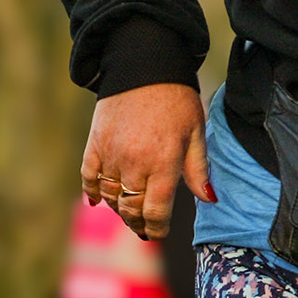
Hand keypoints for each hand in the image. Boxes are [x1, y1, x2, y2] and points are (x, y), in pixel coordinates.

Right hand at [79, 82, 214, 239]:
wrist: (145, 65)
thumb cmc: (177, 98)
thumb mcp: (196, 132)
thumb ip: (199, 169)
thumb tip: (209, 200)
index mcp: (163, 163)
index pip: (156, 212)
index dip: (157, 228)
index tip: (159, 231)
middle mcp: (134, 164)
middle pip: (130, 209)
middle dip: (138, 222)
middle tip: (144, 226)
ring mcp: (111, 155)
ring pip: (109, 197)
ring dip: (118, 208)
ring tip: (128, 210)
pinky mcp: (94, 144)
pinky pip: (88, 177)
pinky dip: (92, 192)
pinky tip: (97, 200)